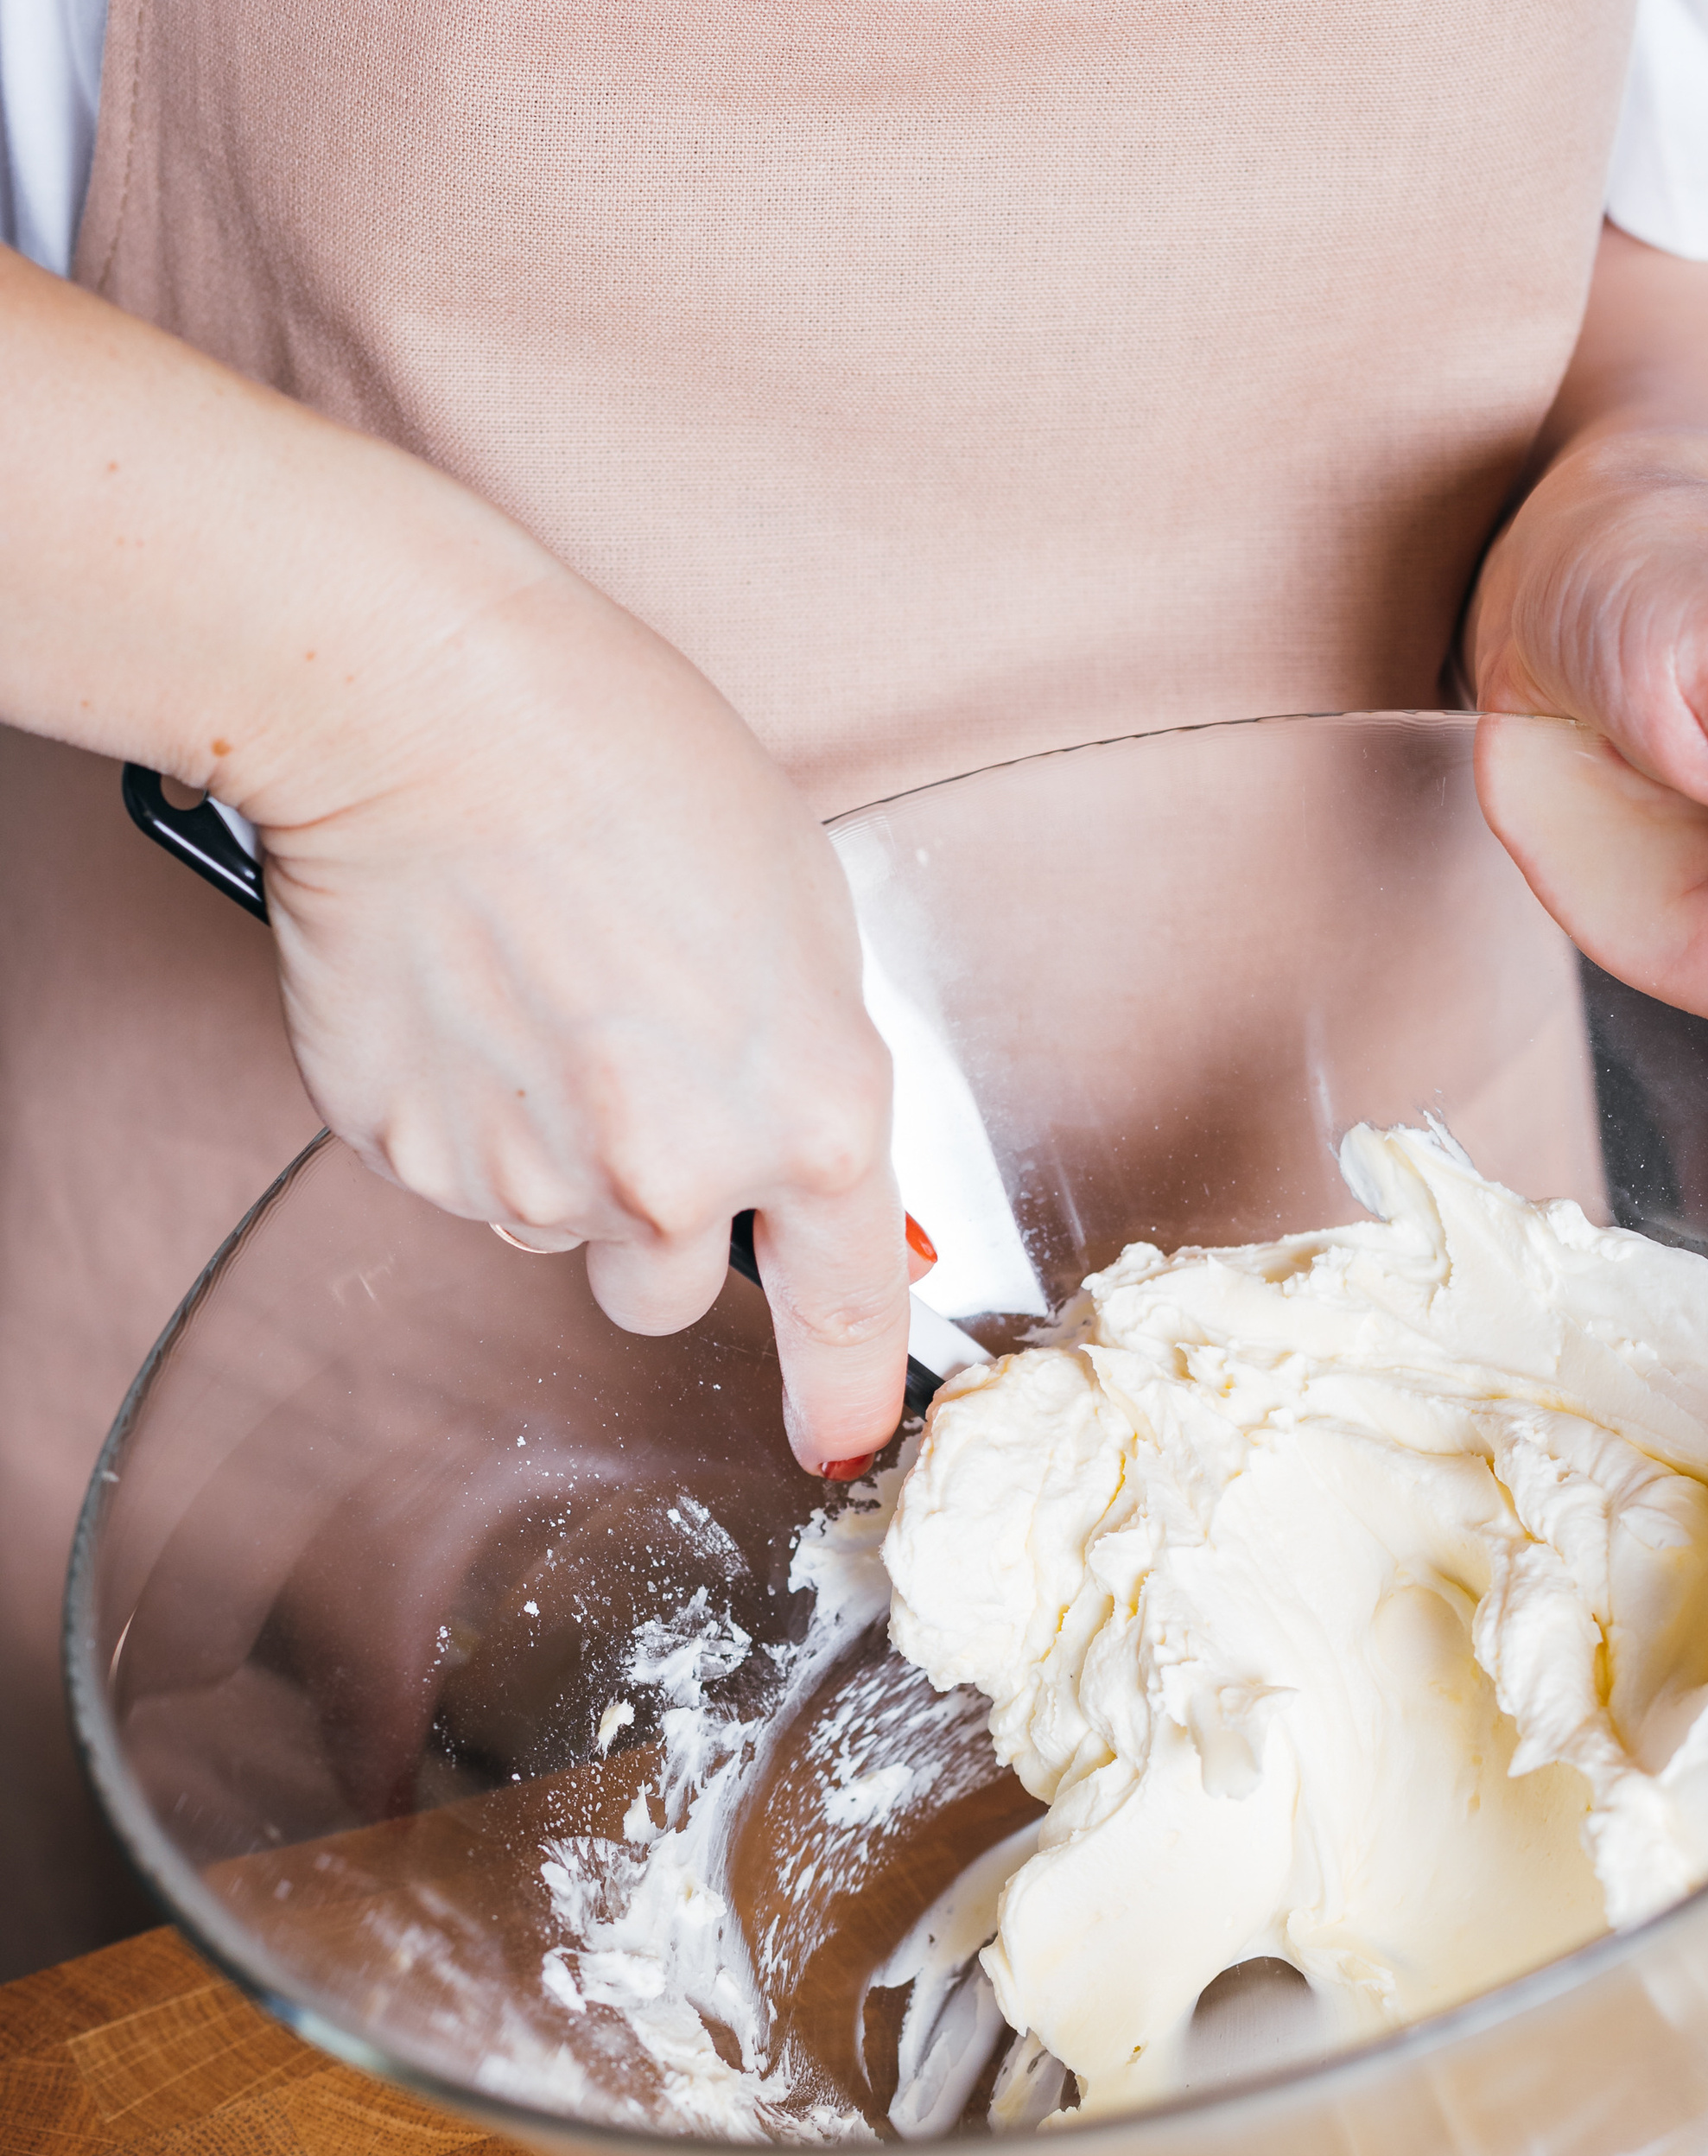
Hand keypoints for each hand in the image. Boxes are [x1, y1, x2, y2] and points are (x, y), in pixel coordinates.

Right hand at [0, 245, 911, 1471]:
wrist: (432, 714)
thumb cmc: (627, 765)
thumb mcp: (802, 918)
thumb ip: (807, 1071)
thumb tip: (803, 1171)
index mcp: (810, 1113)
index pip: (849, 1307)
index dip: (845, 1389)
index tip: (842, 1441)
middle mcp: (677, 1175)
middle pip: (671, 1293)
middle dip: (660, 1220)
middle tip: (629, 1083)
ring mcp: (533, 1179)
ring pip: (555, 1234)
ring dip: (555, 1161)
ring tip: (540, 1004)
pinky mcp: (411, 1154)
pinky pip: (456, 1179)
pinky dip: (463, 1117)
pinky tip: (467, 1001)